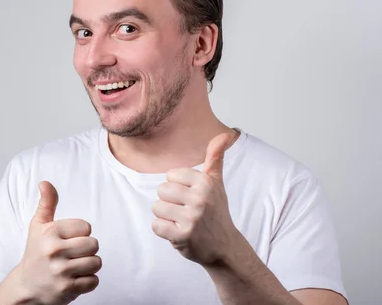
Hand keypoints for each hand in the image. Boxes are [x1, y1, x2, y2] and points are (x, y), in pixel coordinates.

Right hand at [8, 181, 100, 304]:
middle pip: (94, 244)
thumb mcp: (38, 226)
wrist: (26, 287)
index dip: (80, 233)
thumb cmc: (36, 252)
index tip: (68, 239)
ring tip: (74, 266)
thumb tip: (45, 182)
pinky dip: (88, 281)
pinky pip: (94, 281)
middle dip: (87, 250)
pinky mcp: (68, 289)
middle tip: (73, 254)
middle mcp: (54, 251)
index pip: (86, 227)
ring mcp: (61, 272)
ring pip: (97, 262)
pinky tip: (74, 279)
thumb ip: (46, 203)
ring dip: (89, 265)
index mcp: (50, 233)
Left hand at [151, 132, 239, 266]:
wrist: (225, 247)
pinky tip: (178, 233)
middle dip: (169, 202)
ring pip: (157, 207)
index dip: (176, 187)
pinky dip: (163, 231)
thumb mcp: (217, 183)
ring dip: (165, 217)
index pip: (171, 175)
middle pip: (161, 190)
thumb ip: (215, 158)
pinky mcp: (183, 236)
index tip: (190, 197)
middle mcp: (200, 198)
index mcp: (206, 182)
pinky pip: (156, 226)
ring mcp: (192, 218)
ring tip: (181, 221)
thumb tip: (224, 134)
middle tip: (185, 211)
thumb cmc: (216, 212)